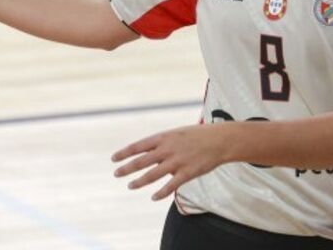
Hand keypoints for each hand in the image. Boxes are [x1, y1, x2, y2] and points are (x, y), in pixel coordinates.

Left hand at [112, 124, 232, 200]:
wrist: (219, 140)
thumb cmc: (196, 136)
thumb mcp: (175, 134)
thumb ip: (161, 145)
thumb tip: (148, 154)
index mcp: (163, 137)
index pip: (138, 146)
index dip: (124, 153)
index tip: (114, 159)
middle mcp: (167, 149)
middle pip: (142, 161)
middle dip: (127, 168)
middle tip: (116, 174)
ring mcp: (177, 161)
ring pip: (153, 174)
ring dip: (140, 181)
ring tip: (130, 186)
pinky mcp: (188, 173)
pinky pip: (171, 185)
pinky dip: (161, 193)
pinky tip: (153, 197)